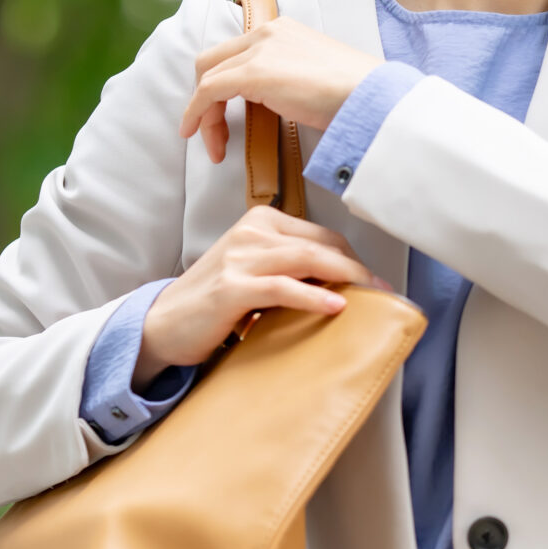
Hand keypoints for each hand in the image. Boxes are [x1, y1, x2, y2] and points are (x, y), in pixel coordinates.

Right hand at [135, 206, 385, 382]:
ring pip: (308, 261)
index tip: (373, 281)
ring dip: (346, 280)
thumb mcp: (255, 274)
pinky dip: (314, 298)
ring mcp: (240, 259)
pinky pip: (283, 289)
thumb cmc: (214, 303)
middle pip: (320, 246)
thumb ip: (290, 269)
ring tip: (372, 297)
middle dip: (357, 268)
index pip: (321, 235)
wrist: (163, 325)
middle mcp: (252, 233)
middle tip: (384, 291)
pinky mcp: (232, 288)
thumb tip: (342, 284)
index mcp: (260, 223)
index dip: (352, 257)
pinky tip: (336, 308)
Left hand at [179, 17, 381, 164]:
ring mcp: (259, 49)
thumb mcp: (318, 78)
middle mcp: (267, 32)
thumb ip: (291, 79)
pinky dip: (196, 113)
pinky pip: (208, 91)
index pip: (236, 53)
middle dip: (206, 98)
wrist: (372, 99)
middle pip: (214, 61)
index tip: (227, 118)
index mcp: (284, 31)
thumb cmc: (357, 97)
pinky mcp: (254, 73)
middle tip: (216, 133)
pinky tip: (196, 135)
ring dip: (204, 114)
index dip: (222, 85)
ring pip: (207, 76)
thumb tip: (281, 101)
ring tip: (215, 147)